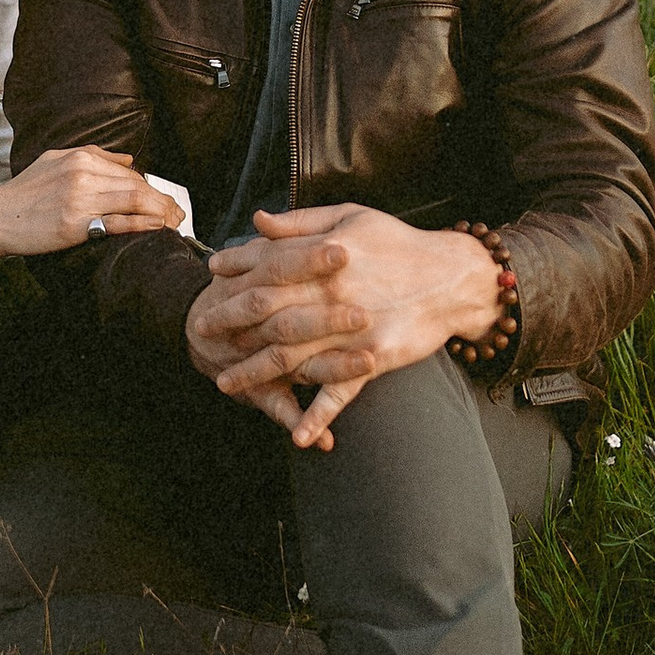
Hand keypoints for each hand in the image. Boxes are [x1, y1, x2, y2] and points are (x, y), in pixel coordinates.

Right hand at [0, 145, 183, 258]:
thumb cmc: (24, 192)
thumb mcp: (55, 160)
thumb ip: (93, 156)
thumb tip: (128, 160)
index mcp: (80, 157)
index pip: (129, 173)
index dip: (154, 188)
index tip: (167, 202)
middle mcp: (82, 173)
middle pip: (136, 187)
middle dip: (163, 202)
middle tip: (179, 215)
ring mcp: (79, 198)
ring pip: (133, 202)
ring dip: (160, 213)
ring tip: (174, 224)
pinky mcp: (74, 224)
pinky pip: (117, 222)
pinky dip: (142, 224)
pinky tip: (156, 227)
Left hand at [186, 204, 497, 446]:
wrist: (453, 276)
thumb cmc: (399, 243)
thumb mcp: (350, 216)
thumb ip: (301, 222)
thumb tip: (257, 221)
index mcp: (323, 259)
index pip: (266, 269)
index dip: (235, 277)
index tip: (207, 283)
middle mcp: (331, 296)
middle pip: (268, 316)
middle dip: (231, 327)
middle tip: (201, 336)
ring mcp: (351, 332)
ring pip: (293, 358)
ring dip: (256, 374)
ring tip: (226, 384)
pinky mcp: (374, 360)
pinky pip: (341, 392)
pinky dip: (320, 415)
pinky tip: (299, 437)